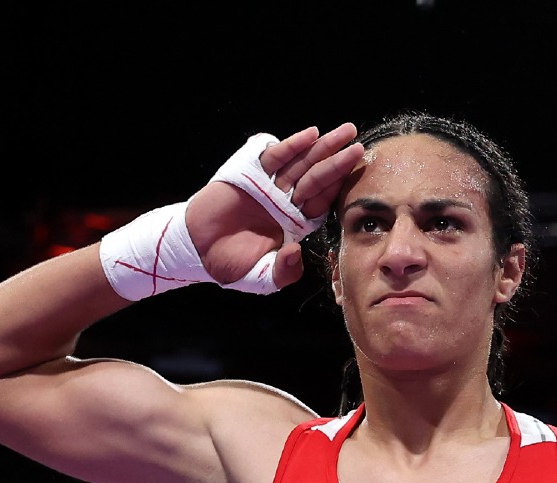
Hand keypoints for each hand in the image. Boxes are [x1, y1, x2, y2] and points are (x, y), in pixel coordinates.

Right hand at [187, 123, 364, 288]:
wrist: (197, 250)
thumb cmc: (230, 263)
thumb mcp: (262, 277)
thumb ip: (284, 272)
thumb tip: (295, 252)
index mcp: (295, 224)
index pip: (322, 202)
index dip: (339, 188)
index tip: (358, 176)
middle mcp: (287, 201)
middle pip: (318, 178)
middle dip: (338, 162)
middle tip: (359, 145)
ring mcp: (270, 185)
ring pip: (301, 164)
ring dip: (323, 147)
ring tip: (345, 132)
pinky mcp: (250, 173)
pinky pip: (275, 157)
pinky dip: (291, 146)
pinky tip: (310, 135)